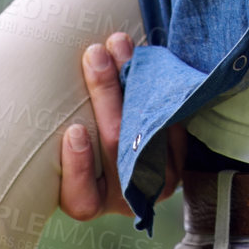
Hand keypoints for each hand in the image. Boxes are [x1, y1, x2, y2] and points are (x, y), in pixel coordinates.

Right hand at [59, 33, 184, 219]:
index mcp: (91, 200)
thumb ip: (69, 125)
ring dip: (133, 79)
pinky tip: (145, 59)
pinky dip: (156, 84)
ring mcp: (157, 179)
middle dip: (106, 94)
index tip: (75, 130)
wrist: (135, 141)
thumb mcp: (73, 141)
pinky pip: (171, 118)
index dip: (78, 169)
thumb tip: (68, 67)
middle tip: (95, 55)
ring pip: (147, 129)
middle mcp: (125, 197)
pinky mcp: (180, 154)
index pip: (82, 201)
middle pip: (116, 147)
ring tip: (120, 47)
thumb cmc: (85, 140)